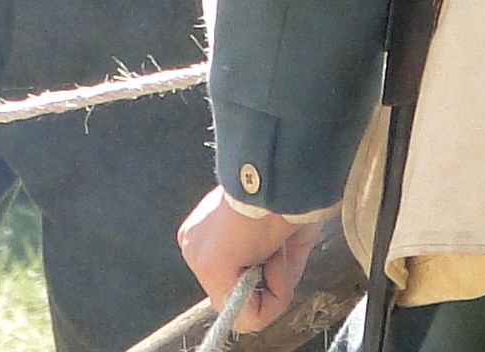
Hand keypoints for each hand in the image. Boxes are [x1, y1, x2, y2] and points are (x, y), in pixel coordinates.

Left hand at [178, 187, 320, 334]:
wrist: (284, 169)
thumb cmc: (289, 193)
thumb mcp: (284, 236)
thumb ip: (276, 267)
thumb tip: (275, 291)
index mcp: (208, 231)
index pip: (235, 275)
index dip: (270, 269)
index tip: (281, 242)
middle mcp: (195, 244)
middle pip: (236, 293)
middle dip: (270, 279)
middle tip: (281, 247)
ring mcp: (199, 257)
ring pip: (243, 308)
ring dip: (275, 286)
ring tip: (279, 249)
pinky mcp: (212, 266)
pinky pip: (249, 314)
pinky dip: (276, 298)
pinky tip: (277, 260)